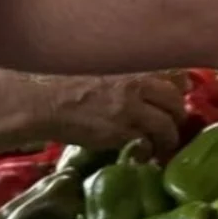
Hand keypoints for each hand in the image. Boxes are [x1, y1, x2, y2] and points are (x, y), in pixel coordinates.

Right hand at [5, 71, 187, 154]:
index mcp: (134, 65)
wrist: (38, 99)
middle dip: (176, 115)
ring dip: (167, 138)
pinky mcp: (120, 132)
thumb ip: (131, 72)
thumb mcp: (105, 66)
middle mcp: (138, 85)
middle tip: (169, 124)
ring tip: (159, 144)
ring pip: (167, 127)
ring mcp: (131, 110)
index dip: (179, 90)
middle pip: (177, 103)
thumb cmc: (64, 79)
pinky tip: (141, 153)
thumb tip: (161, 80)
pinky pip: (147, 144)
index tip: (175, 97)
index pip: (178, 76)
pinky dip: (148, 150)